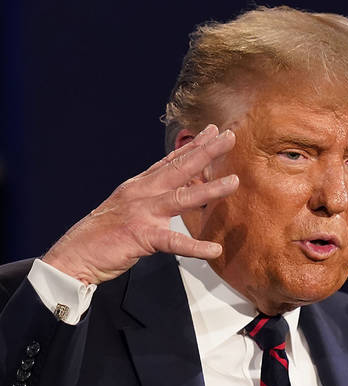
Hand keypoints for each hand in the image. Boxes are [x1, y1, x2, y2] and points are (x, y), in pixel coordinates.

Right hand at [43, 125, 238, 284]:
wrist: (75, 254)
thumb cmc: (104, 234)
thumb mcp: (128, 206)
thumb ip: (150, 196)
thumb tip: (172, 189)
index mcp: (139, 186)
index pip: (171, 161)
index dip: (193, 146)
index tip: (212, 131)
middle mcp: (141, 193)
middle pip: (179, 169)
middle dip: (206, 152)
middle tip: (230, 137)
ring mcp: (141, 213)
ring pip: (181, 198)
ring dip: (209, 190)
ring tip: (234, 182)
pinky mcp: (140, 236)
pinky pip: (173, 242)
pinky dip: (194, 246)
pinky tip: (213, 249)